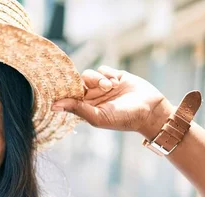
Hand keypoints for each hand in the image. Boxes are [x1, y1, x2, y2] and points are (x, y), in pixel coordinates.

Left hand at [52, 66, 174, 139]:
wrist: (150, 110)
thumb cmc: (123, 119)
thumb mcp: (98, 117)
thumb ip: (77, 109)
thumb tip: (54, 106)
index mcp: (84, 108)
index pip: (68, 96)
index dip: (65, 91)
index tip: (62, 86)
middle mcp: (91, 97)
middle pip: (77, 82)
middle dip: (86, 83)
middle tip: (98, 88)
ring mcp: (102, 86)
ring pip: (89, 74)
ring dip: (98, 79)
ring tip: (110, 87)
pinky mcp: (114, 76)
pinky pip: (102, 68)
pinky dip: (108, 74)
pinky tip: (117, 83)